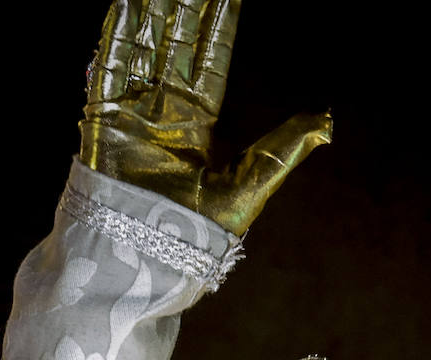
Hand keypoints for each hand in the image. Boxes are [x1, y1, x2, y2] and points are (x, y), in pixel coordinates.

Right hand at [81, 0, 330, 236]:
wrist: (145, 262)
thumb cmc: (196, 237)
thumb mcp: (249, 188)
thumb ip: (282, 150)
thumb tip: (327, 124)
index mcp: (198, 123)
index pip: (209, 58)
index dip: (217, 23)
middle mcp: (164, 111)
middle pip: (175, 43)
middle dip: (183, 5)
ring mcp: (132, 112)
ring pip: (144, 46)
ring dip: (151, 9)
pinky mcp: (103, 119)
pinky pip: (108, 66)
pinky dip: (116, 34)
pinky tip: (124, 3)